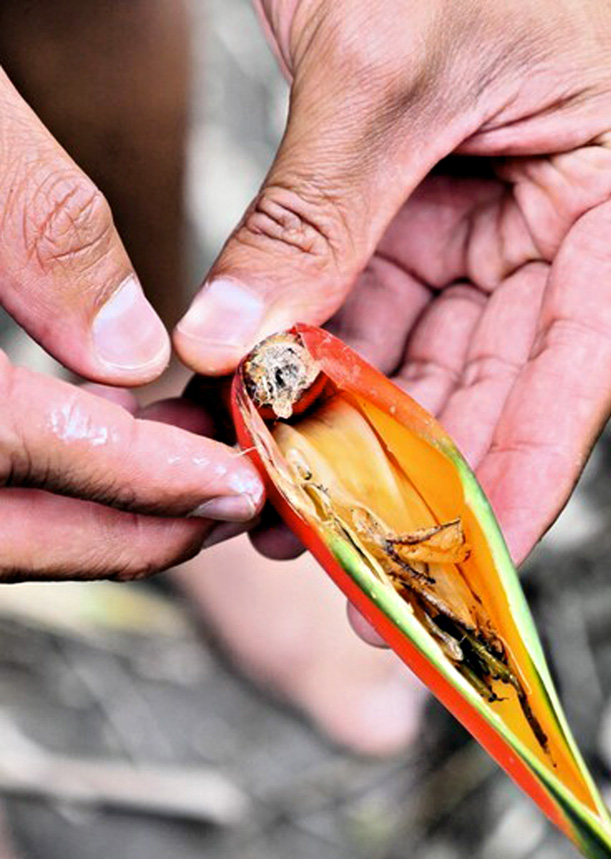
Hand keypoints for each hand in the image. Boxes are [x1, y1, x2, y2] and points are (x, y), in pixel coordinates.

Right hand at [0, 68, 263, 580]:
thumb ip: (34, 218)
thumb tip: (132, 352)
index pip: (2, 449)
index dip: (131, 483)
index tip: (228, 488)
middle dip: (120, 529)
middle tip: (220, 509)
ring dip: (88, 506)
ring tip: (188, 473)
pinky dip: (40, 465)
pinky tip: (103, 423)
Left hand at [175, 0, 610, 563]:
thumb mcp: (382, 66)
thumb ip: (316, 215)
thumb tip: (232, 347)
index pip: (579, 363)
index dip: (526, 473)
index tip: (474, 564)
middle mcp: (558, 216)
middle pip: (492, 382)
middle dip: (415, 478)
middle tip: (354, 570)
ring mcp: (483, 223)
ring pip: (419, 362)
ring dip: (350, 438)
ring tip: (289, 512)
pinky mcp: (410, 217)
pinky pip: (363, 316)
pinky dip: (312, 371)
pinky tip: (266, 423)